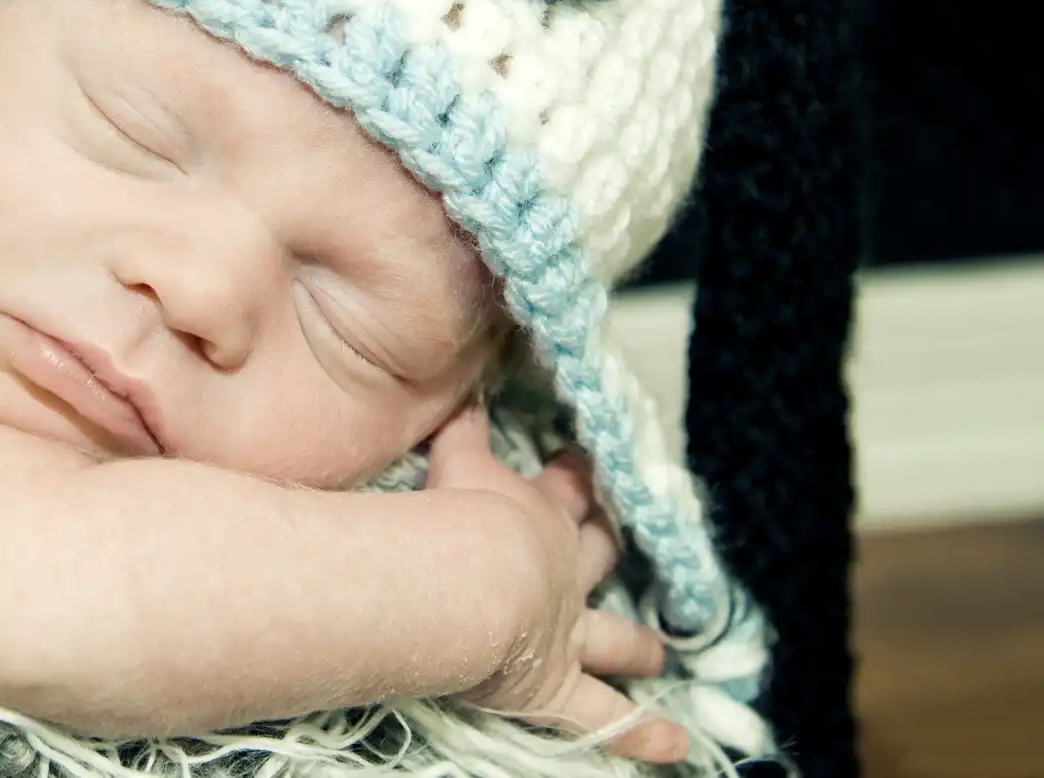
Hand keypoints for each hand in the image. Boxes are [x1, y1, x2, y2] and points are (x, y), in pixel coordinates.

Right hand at [423, 404, 689, 765]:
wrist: (467, 574)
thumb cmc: (453, 515)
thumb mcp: (453, 460)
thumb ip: (457, 426)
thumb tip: (457, 386)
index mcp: (537, 516)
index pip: (562, 490)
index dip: (576, 475)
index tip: (586, 457)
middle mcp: (563, 572)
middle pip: (599, 557)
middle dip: (613, 547)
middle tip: (627, 542)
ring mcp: (567, 632)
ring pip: (615, 639)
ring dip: (637, 647)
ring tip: (662, 655)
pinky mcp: (557, 686)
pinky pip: (605, 717)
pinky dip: (640, 734)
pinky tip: (675, 747)